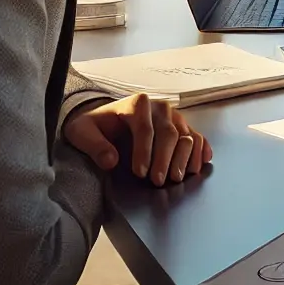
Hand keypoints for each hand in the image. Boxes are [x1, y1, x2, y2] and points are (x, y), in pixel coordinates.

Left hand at [63, 92, 211, 186]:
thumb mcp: (82, 132)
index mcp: (136, 103)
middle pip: (168, 132)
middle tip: (159, 181)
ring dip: (185, 157)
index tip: (139, 173)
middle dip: (165, 159)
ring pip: (186, 135)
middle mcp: (159, 107)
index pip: (144, 127)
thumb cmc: (96, 126)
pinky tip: (199, 164)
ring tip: (179, 177)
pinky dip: (201, 150)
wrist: (107, 120)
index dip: (143, 151)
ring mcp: (173, 116)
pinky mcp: (182, 126)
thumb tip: (110, 160)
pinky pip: (197, 136)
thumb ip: (94, 145)